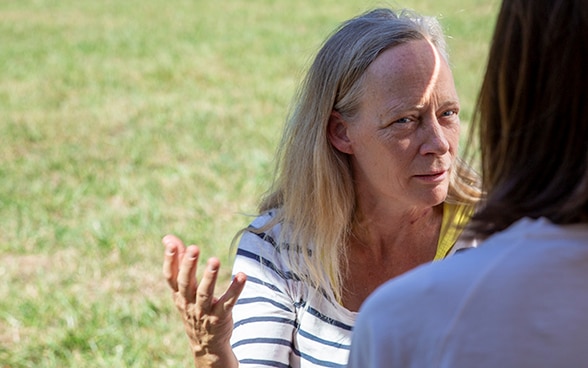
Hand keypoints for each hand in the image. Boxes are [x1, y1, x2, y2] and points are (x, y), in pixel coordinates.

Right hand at [162, 234, 245, 366]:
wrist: (205, 343)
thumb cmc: (194, 307)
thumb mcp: (183, 288)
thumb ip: (179, 262)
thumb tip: (168, 238)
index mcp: (179, 294)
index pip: (171, 276)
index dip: (170, 260)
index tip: (171, 243)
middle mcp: (189, 302)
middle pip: (186, 283)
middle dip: (188, 265)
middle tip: (193, 248)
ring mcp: (204, 311)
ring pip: (205, 293)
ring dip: (209, 277)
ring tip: (214, 260)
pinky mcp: (220, 317)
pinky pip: (228, 302)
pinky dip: (235, 289)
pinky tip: (241, 276)